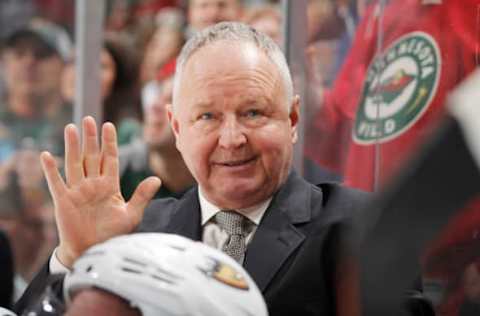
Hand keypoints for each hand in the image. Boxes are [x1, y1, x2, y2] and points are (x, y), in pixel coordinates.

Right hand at [40, 117, 160, 267]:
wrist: (95, 251)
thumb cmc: (113, 234)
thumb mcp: (132, 215)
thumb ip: (142, 196)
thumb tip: (157, 179)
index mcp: (110, 186)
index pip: (110, 158)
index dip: (109, 142)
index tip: (109, 125)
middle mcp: (93, 184)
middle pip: (91, 156)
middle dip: (90, 138)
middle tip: (89, 119)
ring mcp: (78, 191)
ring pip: (74, 163)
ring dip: (72, 146)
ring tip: (71, 127)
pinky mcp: (64, 201)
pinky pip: (56, 183)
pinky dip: (51, 170)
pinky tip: (47, 155)